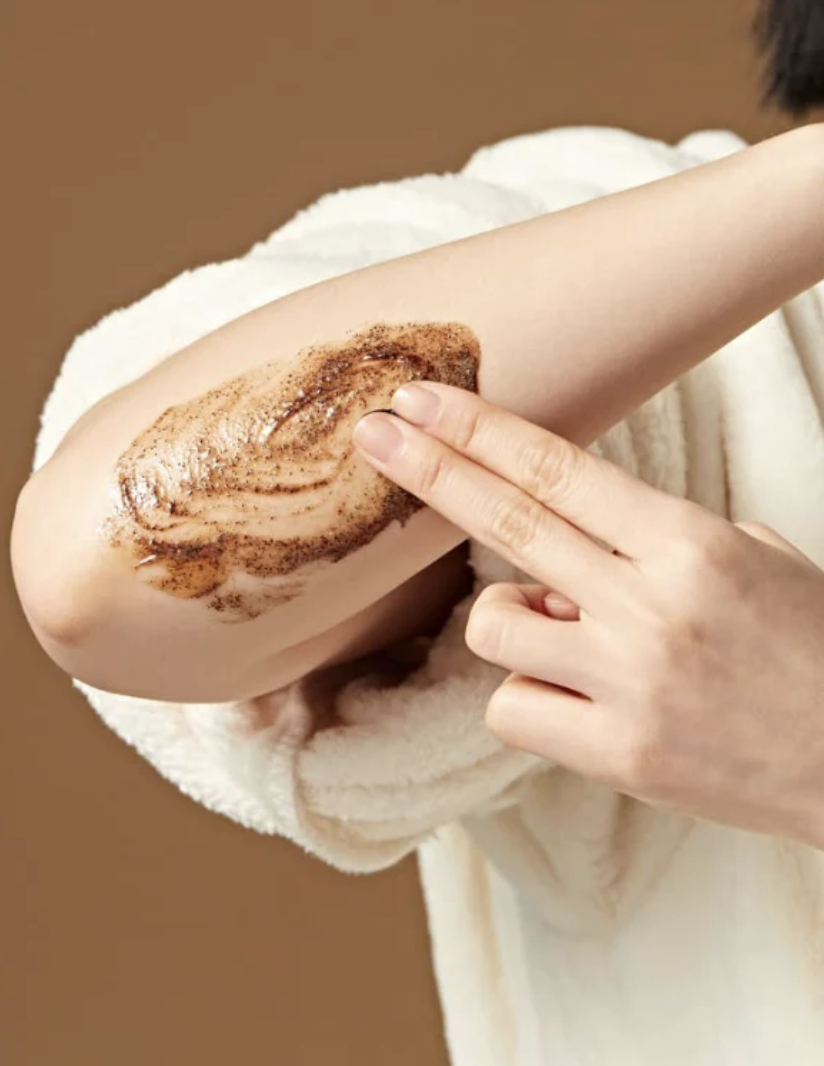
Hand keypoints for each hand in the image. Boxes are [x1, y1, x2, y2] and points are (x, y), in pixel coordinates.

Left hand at [353, 382, 823, 848]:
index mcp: (689, 541)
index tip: (418, 398)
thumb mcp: (754, 559)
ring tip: (568, 638)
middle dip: (427, 468)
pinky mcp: (618, 753)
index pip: (555, 466)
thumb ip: (652, 541)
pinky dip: (533, 698)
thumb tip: (556, 545)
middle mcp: (650, 604)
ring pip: (492, 624)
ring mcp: (629, 682)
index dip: (476, 427)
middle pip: (506, 519)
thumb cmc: (813, 649)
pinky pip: (513, 708)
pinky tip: (584, 704)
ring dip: (508, 618)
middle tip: (371, 432)